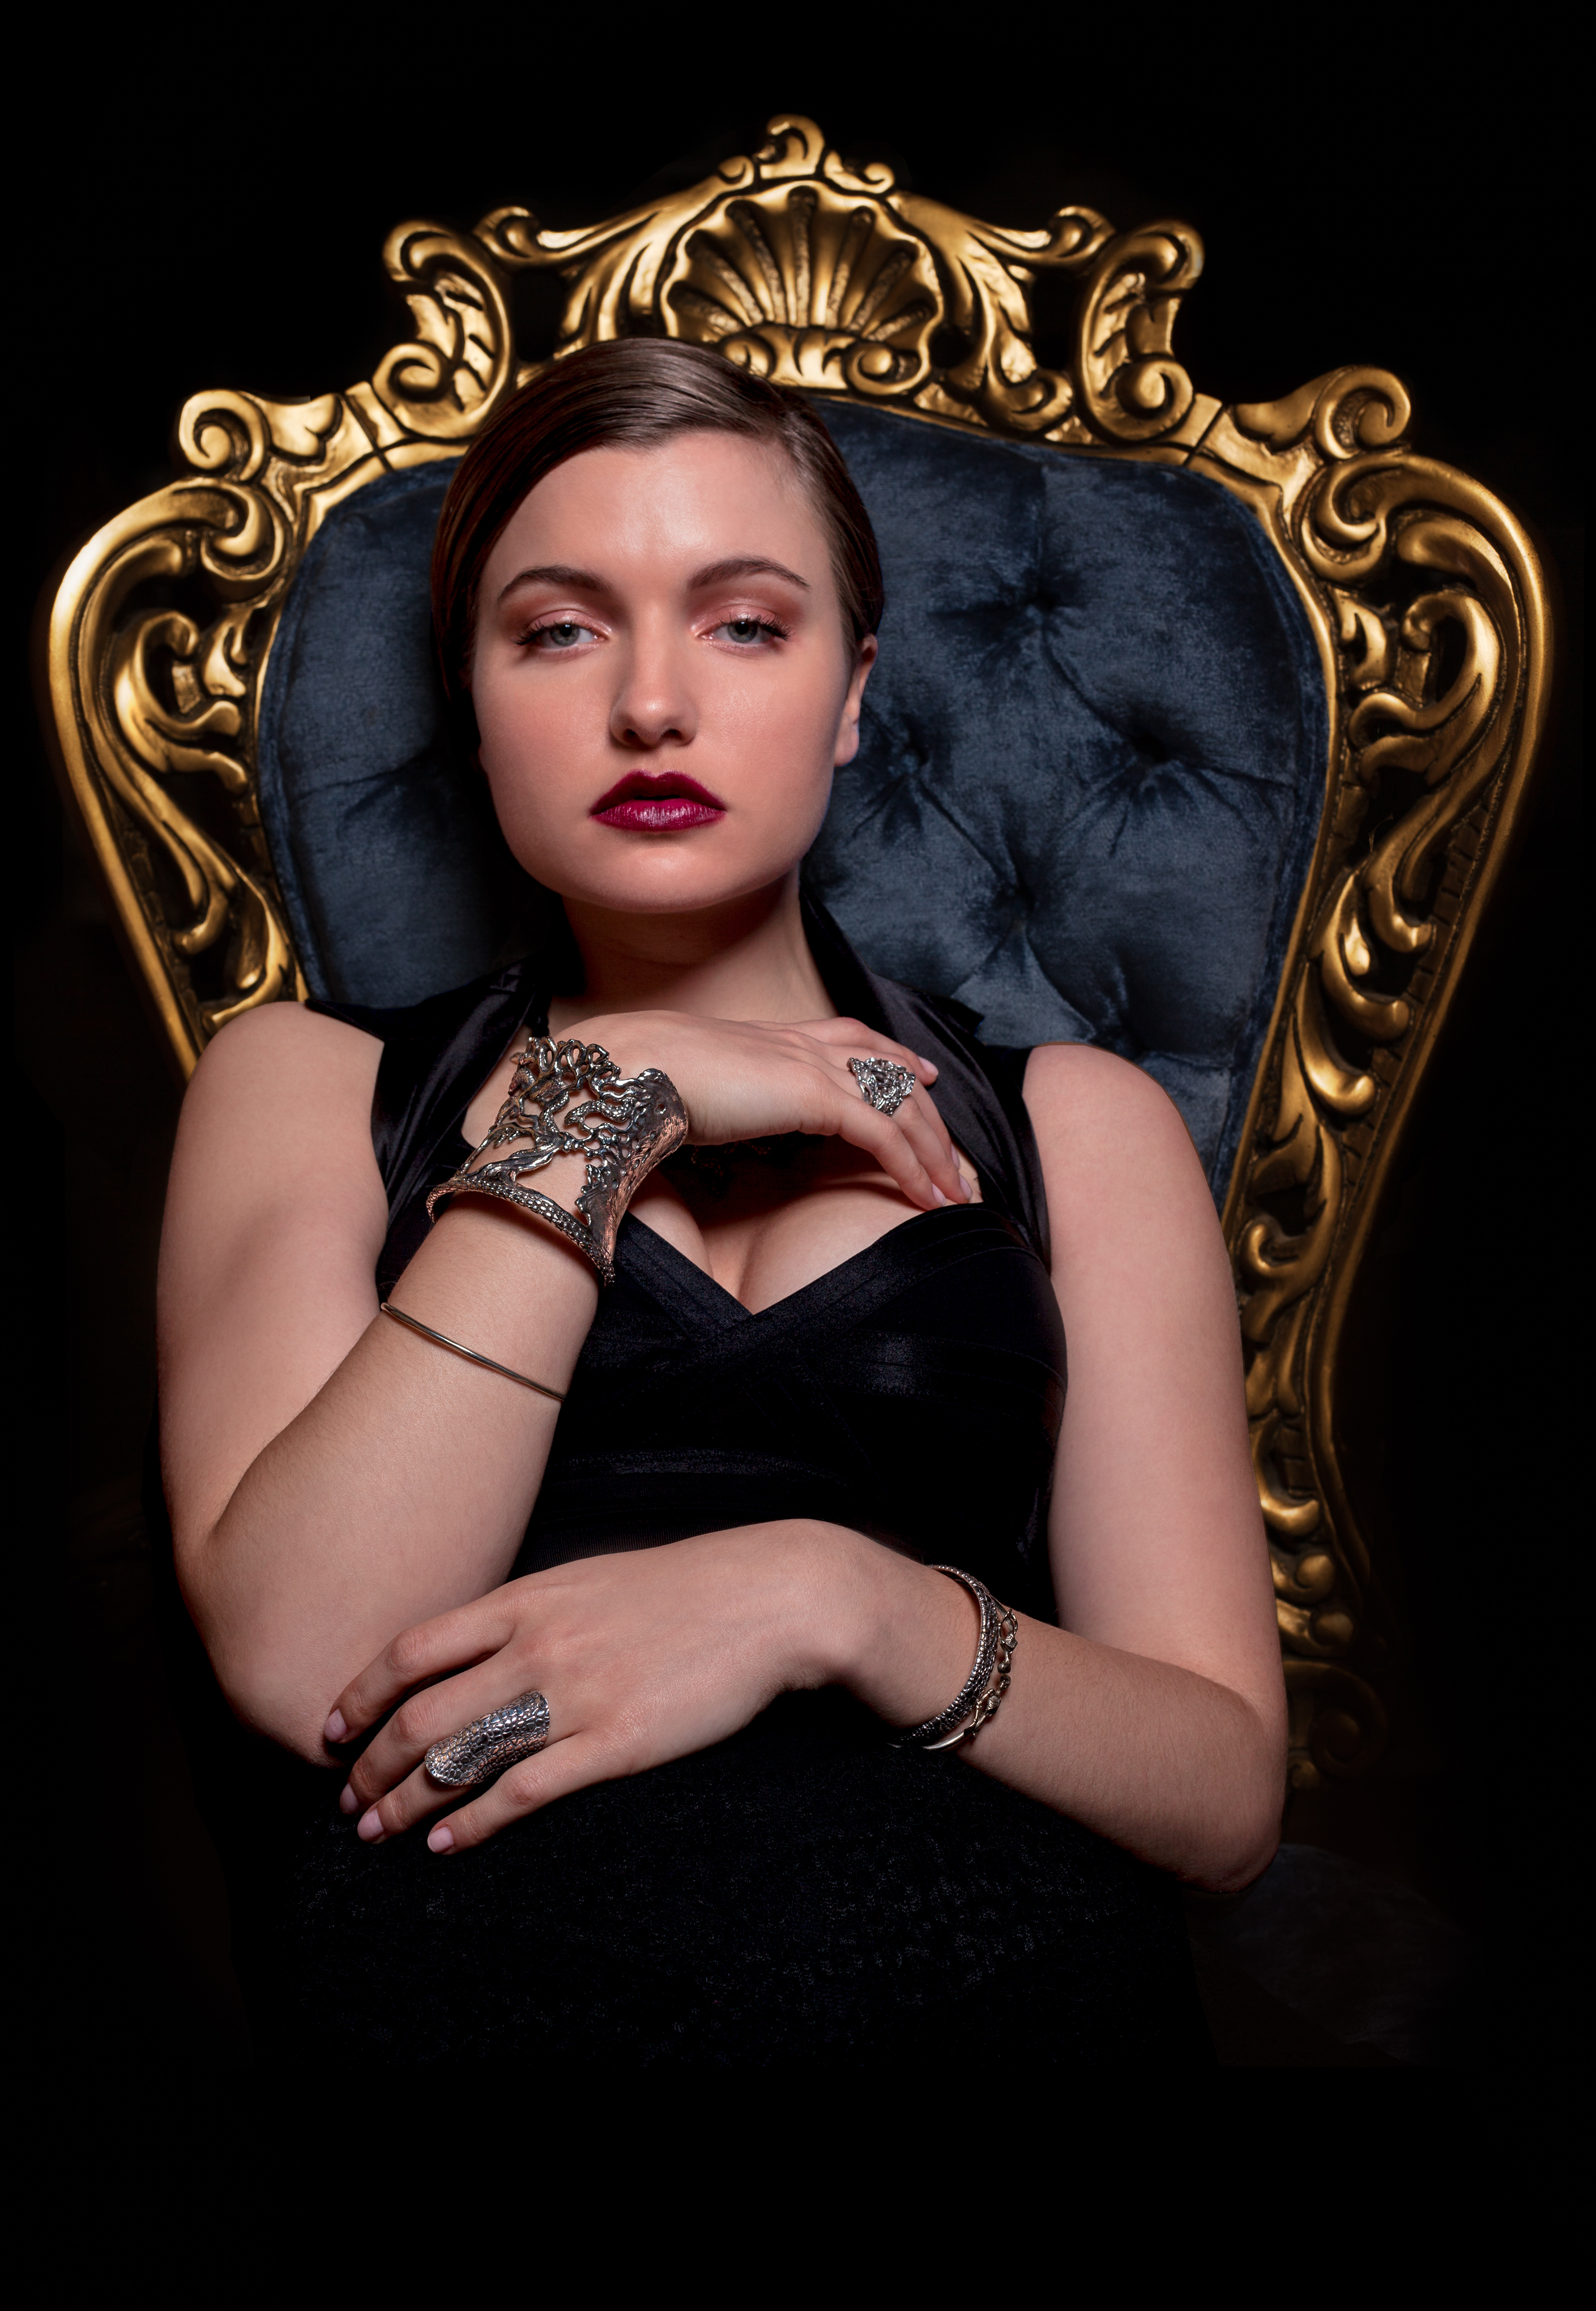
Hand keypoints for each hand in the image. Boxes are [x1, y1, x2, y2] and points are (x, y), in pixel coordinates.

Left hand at [327, 1522, 854, 1853]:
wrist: (769, 1598)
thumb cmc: (681, 1590)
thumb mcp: (587, 1580)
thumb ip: (527, 1613)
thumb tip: (469, 1652)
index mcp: (527, 1600)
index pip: (412, 1650)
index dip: (359, 1695)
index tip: (329, 1730)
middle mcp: (538, 1645)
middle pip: (422, 1714)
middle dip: (370, 1766)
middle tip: (345, 1802)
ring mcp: (576, 1695)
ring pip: (461, 1758)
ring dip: (405, 1802)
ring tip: (377, 1832)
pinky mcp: (616, 1743)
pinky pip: (524, 1792)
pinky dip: (473, 1823)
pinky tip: (446, 1842)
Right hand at [573, 1010, 969, 1211]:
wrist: (628, 1069)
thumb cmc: (644, 1083)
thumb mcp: (700, 1086)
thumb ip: (727, 1097)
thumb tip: (722, 1119)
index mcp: (777, 1037)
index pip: (855, 1037)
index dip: (894, 1055)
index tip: (924, 1076)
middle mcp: (802, 1043)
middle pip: (891, 1072)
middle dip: (931, 1118)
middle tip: (956, 1158)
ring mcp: (811, 1066)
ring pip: (900, 1104)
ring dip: (934, 1152)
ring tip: (956, 1192)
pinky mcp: (814, 1097)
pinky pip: (883, 1134)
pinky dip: (913, 1166)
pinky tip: (929, 1197)